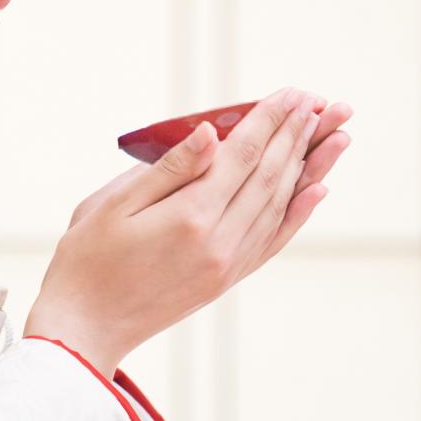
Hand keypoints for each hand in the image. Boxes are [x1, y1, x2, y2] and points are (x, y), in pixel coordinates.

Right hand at [67, 94, 352, 268]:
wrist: (85, 328)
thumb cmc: (86, 261)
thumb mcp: (111, 205)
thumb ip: (169, 168)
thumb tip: (210, 132)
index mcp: (189, 218)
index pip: (242, 156)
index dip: (270, 120)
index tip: (293, 92)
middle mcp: (218, 243)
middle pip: (270, 176)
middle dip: (297, 134)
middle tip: (321, 101)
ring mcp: (227, 265)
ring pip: (280, 205)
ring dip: (310, 166)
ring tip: (336, 135)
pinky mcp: (226, 279)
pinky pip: (274, 239)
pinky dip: (299, 212)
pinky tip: (317, 189)